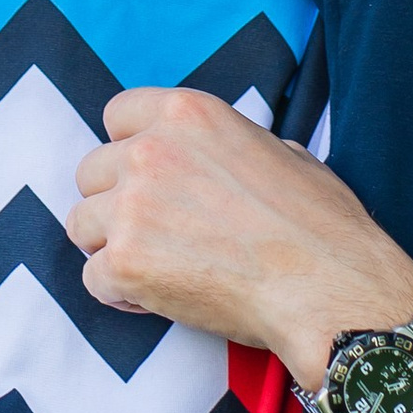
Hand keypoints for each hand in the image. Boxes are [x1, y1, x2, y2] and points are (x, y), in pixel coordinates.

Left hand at [68, 87, 412, 384]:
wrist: (331, 290)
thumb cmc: (321, 226)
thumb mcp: (283, 152)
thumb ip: (229, 146)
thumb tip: (220, 159)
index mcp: (188, 113)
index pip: (118, 115)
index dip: (131, 149)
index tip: (150, 178)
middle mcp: (150, 151)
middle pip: (91, 172)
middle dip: (117, 203)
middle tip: (157, 234)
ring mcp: (132, 207)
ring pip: (82, 224)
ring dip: (113, 247)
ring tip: (159, 269)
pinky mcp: (124, 264)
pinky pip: (94, 278)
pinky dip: (121, 293)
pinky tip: (160, 299)